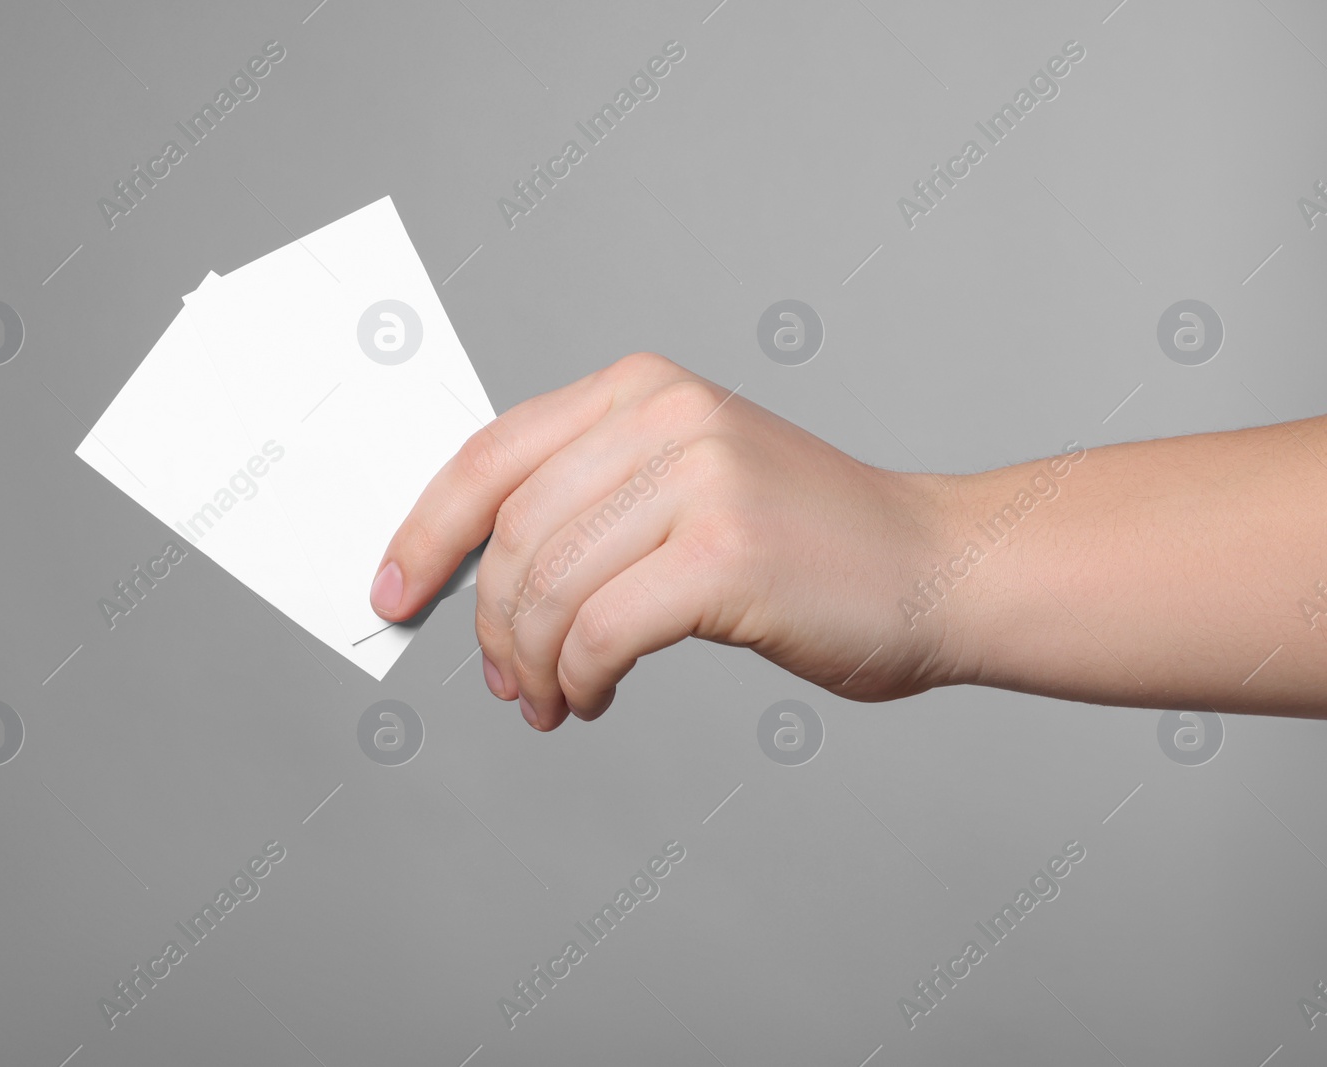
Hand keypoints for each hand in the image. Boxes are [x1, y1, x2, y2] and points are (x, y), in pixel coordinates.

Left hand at [369, 352, 959, 730]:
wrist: (935, 568)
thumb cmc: (805, 544)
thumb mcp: (686, 482)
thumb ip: (589, 500)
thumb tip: (471, 572)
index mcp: (642, 390)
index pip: (489, 456)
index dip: (424, 531)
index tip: (391, 591)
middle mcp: (666, 416)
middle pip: (510, 535)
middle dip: (486, 625)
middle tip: (503, 681)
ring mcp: (700, 479)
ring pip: (544, 589)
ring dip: (530, 665)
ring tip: (549, 698)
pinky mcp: (725, 554)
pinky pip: (597, 633)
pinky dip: (578, 680)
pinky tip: (594, 697)